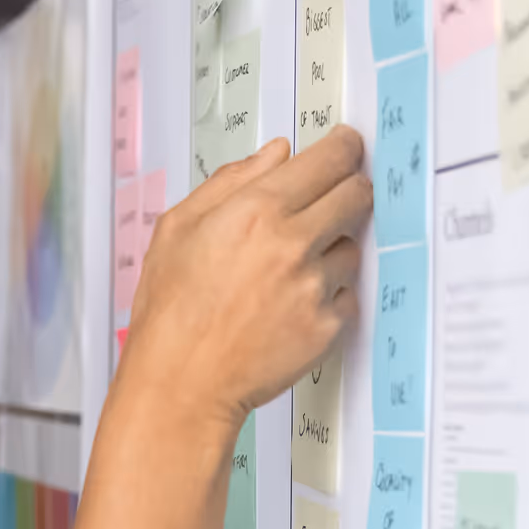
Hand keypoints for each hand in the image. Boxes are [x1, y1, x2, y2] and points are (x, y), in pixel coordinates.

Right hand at [122, 126, 370, 433]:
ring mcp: (315, 286)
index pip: (329, 159)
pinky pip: (346, 295)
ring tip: (288, 274)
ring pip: (352, 247)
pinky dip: (327, 297)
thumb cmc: (172, 311)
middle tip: (330, 201)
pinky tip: (289, 308)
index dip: (343, 147)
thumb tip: (275, 155)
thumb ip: (230, 182)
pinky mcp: (328, 326)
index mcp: (255, 210)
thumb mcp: (177, 229)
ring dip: (332, 250)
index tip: (345, 147)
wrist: (181, 382)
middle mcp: (293, 243)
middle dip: (347, 190)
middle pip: (356, 194)